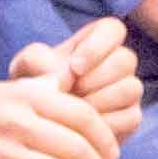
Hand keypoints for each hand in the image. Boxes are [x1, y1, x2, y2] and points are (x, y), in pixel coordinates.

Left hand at [15, 15, 142, 148]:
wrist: (40, 119)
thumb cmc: (35, 83)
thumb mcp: (26, 66)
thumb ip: (38, 59)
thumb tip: (65, 73)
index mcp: (96, 39)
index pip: (114, 29)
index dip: (97, 47)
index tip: (74, 67)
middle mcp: (118, 61)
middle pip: (126, 59)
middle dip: (96, 78)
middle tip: (72, 92)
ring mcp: (128, 89)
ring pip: (131, 88)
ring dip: (100, 101)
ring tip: (74, 111)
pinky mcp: (131, 116)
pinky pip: (131, 117)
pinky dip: (106, 124)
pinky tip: (83, 129)